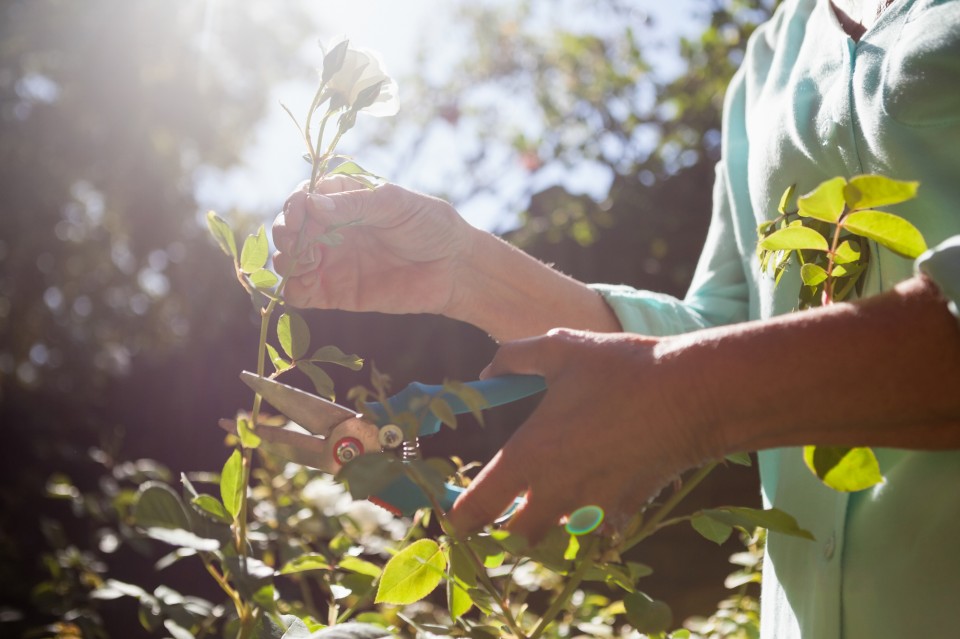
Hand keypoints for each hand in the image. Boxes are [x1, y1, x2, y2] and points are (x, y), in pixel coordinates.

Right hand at [272, 178, 475, 314]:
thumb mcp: (395, 205)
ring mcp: (331, 261)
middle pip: (288, 229)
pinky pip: (299, 294)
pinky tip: (306, 283)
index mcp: (343, 199)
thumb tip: (312, 203)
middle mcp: (330, 229)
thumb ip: (354, 204)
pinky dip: (292, 289)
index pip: (303, 197)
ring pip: (288, 260)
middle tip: (302, 242)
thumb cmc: (429, 226)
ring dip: (287, 260)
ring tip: (310, 262)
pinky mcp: (335, 293)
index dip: (295, 205)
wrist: (454, 268)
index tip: (301, 214)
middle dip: (285, 233)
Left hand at [448, 329, 718, 542]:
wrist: (694, 394)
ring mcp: (594, 506)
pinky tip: (599, 478)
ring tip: (556, 482)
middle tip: (509, 496)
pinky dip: (591, 512)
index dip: (459, 517)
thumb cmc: (623, 369)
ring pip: (557, 531)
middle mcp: (557, 491)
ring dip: (550, 517)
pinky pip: (597, 524)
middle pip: (517, 533)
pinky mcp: (626, 509)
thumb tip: (488, 369)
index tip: (454, 512)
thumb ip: (515, 358)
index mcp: (531, 455)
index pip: (478, 509)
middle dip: (507, 523)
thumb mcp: (561, 349)